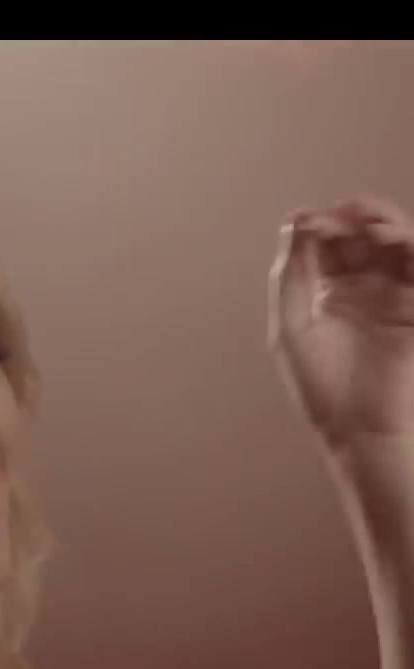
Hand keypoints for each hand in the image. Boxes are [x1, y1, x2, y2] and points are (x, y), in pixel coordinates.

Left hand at [269, 195, 413, 445]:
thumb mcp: (292, 324)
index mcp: (328, 293)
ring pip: (396, 243)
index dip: (317, 225)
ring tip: (362, 221)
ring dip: (381, 222)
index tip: (305, 218)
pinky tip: (384, 238)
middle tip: (336, 214)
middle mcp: (362, 290)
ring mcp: (393, 296)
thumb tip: (294, 222)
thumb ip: (291, 274)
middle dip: (351, 216)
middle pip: (363, 236)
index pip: (326, 245)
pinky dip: (407, 243)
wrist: (359, 427)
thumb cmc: (322, 386)